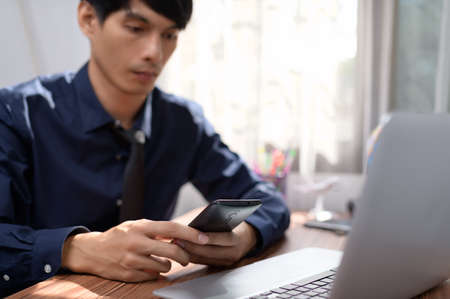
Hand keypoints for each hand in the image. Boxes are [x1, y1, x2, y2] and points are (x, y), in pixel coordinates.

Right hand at [61, 219, 208, 281]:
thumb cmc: (119, 235)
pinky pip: (151, 276)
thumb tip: (181, 237)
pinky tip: (146, 266)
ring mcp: (132, 260)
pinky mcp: (128, 274)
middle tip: (186, 257)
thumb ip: (157, 230)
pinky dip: (153, 272)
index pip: (172, 229)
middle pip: (172, 252)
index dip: (190, 234)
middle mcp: (136, 243)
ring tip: (159, 259)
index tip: (204, 238)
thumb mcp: (136, 225)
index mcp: (141, 227)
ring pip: (163, 267)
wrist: (92, 251)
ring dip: (167, 265)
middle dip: (184, 256)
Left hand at [174, 222, 257, 265]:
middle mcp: (233, 252)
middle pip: (209, 251)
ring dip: (188, 251)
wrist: (248, 237)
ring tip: (175, 243)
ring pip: (204, 259)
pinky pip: (203, 262)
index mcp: (237, 238)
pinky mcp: (220, 266)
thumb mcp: (225, 217)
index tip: (192, 232)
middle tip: (176, 238)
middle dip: (191, 245)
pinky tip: (181, 249)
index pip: (222, 238)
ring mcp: (226, 261)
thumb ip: (211, 219)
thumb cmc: (233, 223)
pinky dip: (191, 256)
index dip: (208, 236)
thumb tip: (191, 222)